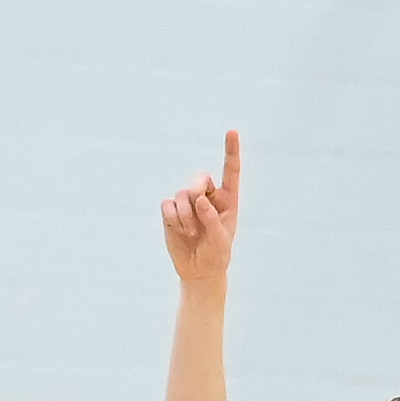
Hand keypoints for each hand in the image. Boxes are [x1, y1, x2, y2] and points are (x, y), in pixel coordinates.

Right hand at [160, 129, 240, 285]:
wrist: (198, 269)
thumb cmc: (217, 254)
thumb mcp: (221, 240)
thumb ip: (212, 220)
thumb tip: (200, 200)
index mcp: (228, 200)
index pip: (230, 171)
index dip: (231, 151)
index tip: (232, 131)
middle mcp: (208, 196)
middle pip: (198, 178)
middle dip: (195, 191)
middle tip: (197, 207)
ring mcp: (188, 202)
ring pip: (181, 194)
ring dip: (185, 216)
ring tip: (192, 232)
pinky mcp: (171, 209)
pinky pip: (167, 204)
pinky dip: (173, 219)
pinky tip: (181, 231)